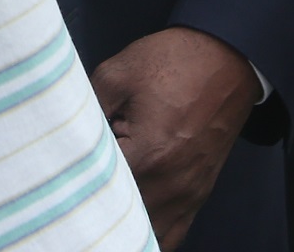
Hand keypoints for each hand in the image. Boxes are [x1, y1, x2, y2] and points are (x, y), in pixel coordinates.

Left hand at [88, 27, 256, 249]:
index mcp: (148, 154)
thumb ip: (88, 108)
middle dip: (99, 201)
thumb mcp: (118, 73)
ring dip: (125, 220)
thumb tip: (70, 134)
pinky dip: (151, 231)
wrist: (226, 58)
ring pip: (147, 232)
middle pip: (122, 216)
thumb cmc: (174, 62)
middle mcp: (170, 184)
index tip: (68, 164)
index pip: (99, 190)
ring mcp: (187, 194)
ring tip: (106, 198)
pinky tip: (133, 218)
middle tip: (83, 180)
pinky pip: (172, 234)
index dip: (78, 177)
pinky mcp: (198, 195)